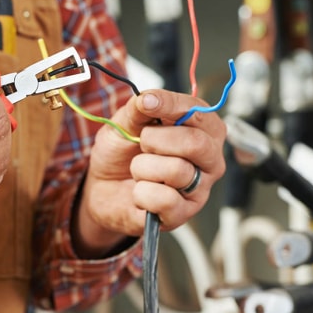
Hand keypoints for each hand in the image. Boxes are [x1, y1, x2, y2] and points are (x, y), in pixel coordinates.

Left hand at [73, 89, 225, 256]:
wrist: (103, 187)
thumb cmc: (123, 151)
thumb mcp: (124, 123)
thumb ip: (138, 108)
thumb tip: (148, 98)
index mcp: (201, 129)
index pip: (198, 111)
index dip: (170, 104)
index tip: (145, 102)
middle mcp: (209, 159)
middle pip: (196, 143)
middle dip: (156, 140)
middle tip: (141, 142)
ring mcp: (199, 189)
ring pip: (177, 171)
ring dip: (143, 167)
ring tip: (138, 170)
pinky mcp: (183, 214)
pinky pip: (166, 200)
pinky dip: (142, 193)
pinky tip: (139, 192)